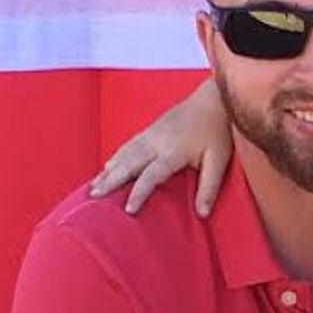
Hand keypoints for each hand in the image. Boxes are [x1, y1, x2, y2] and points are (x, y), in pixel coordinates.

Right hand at [89, 80, 231, 215]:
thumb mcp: (219, 160)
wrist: (213, 98)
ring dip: (108, 171)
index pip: (150, 175)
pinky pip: (128, 145)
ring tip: (93, 187)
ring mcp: (151, 133)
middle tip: (93, 198)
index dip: (138, 193)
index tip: (128, 210)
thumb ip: (209, 187)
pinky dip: (115, 157)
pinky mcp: (151, 128)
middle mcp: (156, 141)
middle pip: (128, 163)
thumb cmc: (218, 130)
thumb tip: (202, 214)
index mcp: (172, 151)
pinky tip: (108, 166)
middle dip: (110, 181)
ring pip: (124, 153)